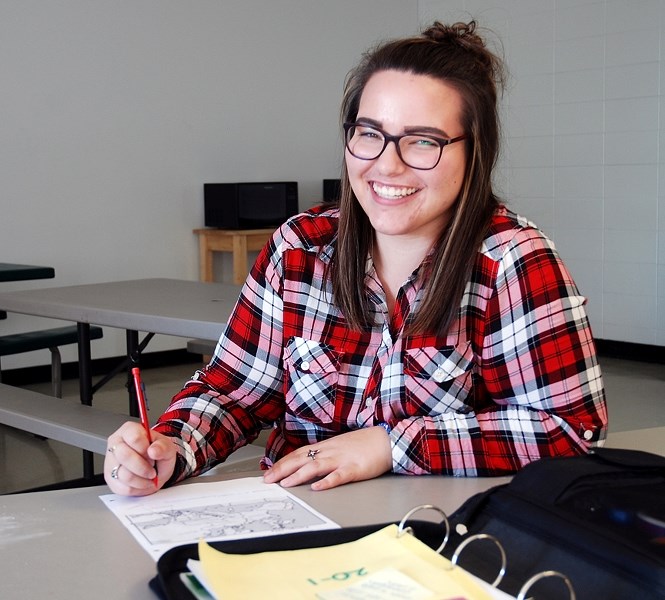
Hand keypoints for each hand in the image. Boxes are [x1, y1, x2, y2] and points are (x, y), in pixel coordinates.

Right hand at [104, 421, 176, 495]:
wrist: (156, 468)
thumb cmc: (158, 454)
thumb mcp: (167, 447)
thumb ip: (163, 446)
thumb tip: (153, 450)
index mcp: (129, 430)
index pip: (134, 438)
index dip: (145, 449)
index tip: (153, 455)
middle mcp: (116, 444)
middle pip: (125, 456)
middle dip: (143, 467)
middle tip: (152, 469)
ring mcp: (110, 462)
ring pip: (124, 474)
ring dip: (142, 480)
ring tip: (149, 476)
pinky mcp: (110, 479)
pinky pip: (123, 488)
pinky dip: (138, 488)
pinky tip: (143, 482)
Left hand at [263, 426, 391, 490]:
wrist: (387, 439)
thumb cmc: (364, 444)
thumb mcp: (339, 447)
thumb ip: (324, 455)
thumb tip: (307, 464)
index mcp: (326, 447)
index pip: (299, 454)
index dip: (282, 463)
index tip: (268, 472)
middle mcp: (330, 451)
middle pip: (302, 459)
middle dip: (283, 469)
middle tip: (267, 480)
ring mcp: (342, 459)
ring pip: (316, 466)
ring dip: (299, 474)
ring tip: (286, 483)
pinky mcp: (355, 469)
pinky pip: (339, 476)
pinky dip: (327, 481)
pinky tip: (317, 487)